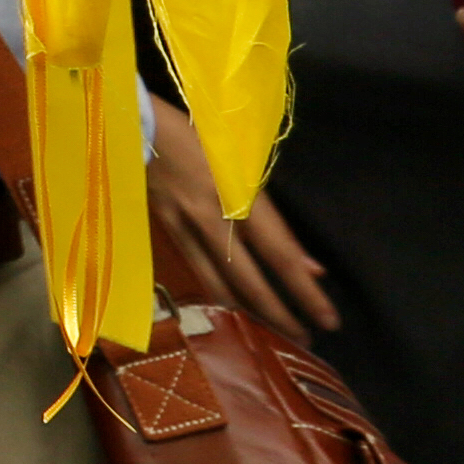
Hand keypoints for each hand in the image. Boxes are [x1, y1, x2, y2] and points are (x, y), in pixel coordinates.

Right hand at [146, 93, 338, 332]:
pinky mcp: (165, 229)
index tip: (328, 321)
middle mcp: (212, 217)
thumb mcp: (245, 170)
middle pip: (250, 280)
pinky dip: (218, 295)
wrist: (135, 124)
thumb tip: (309, 267)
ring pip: (218, 284)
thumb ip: (275, 223)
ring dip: (248, 313)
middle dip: (279, 314)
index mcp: (239, 196)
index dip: (305, 292)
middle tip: (304, 340)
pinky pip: (197, 271)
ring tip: (272, 333)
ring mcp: (184, 227)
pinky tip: (232, 309)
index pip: (280, 256)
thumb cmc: (200, 138)